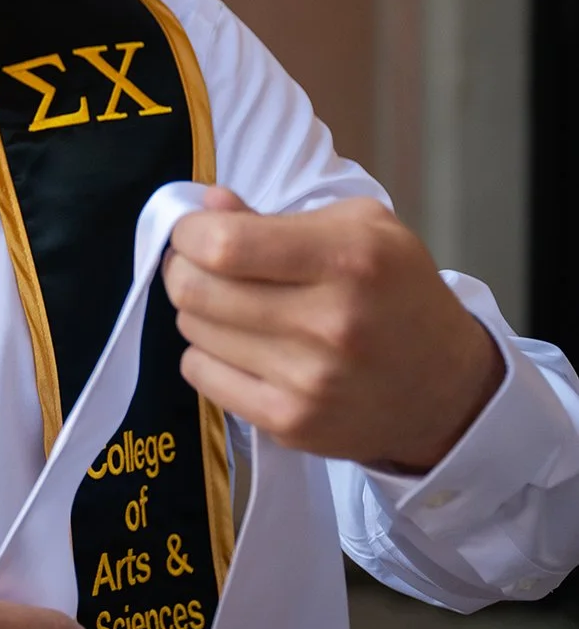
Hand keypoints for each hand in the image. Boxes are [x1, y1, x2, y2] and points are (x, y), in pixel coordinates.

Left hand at [163, 186, 503, 471]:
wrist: (445, 388)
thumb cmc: (396, 292)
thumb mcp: (362, 229)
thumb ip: (276, 215)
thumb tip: (207, 206)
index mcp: (350, 258)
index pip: (223, 244)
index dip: (190, 233)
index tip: (194, 231)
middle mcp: (331, 321)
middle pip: (195, 289)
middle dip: (183, 269)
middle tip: (201, 266)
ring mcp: (310, 379)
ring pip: (192, 330)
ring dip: (199, 312)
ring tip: (233, 307)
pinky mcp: (291, 422)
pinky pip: (201, 375)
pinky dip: (207, 355)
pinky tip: (241, 347)